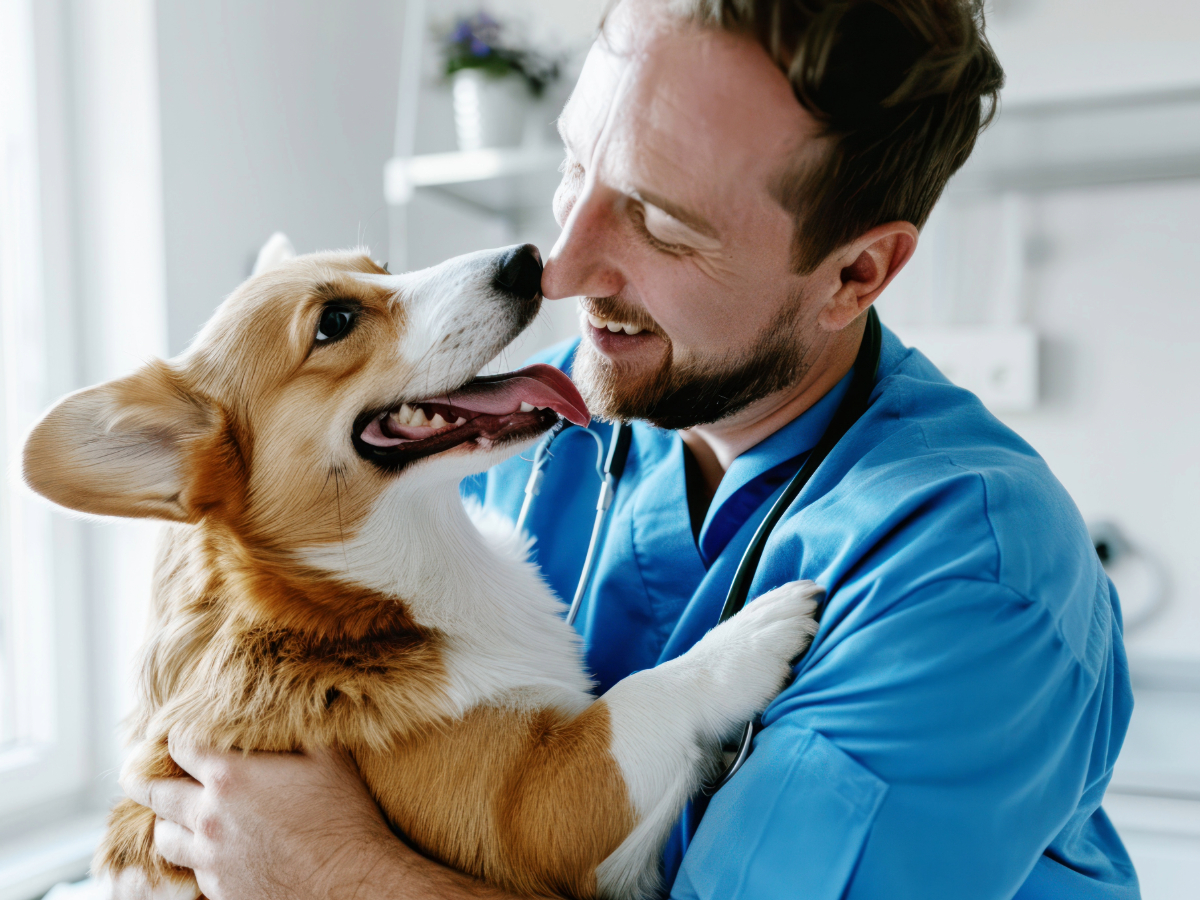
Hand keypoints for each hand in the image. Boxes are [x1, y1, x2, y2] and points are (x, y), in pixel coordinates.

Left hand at [120, 738, 398, 899]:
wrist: (349, 886)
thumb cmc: (343, 817)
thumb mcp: (328, 757)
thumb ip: (296, 727)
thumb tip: (285, 701)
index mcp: (232, 777)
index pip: (181, 745)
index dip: (176, 735)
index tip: (177, 734)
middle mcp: (210, 817)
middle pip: (156, 792)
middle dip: (142, 778)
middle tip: (132, 773)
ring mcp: (210, 858)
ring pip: (164, 837)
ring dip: (166, 821)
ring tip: (172, 815)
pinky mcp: (218, 889)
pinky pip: (189, 869)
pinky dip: (191, 855)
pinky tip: (205, 848)